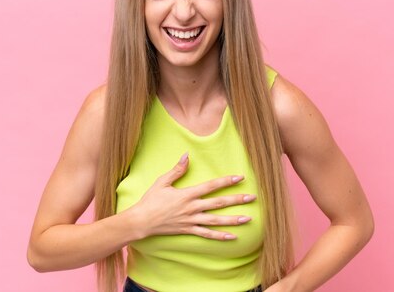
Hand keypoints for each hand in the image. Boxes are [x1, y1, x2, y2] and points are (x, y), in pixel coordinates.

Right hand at [132, 152, 255, 240]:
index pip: (211, 186)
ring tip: (248, 219)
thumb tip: (187, 155)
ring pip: (216, 221)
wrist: (142, 221)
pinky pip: (207, 235)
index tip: (240, 178)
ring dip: (233, 220)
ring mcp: (191, 220)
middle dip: (236, 200)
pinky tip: (232, 237)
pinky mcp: (188, 230)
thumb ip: (177, 170)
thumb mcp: (162, 182)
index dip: (226, 181)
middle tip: (252, 198)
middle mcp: (192, 208)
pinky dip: (220, 236)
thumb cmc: (151, 200)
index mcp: (187, 194)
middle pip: (219, 203)